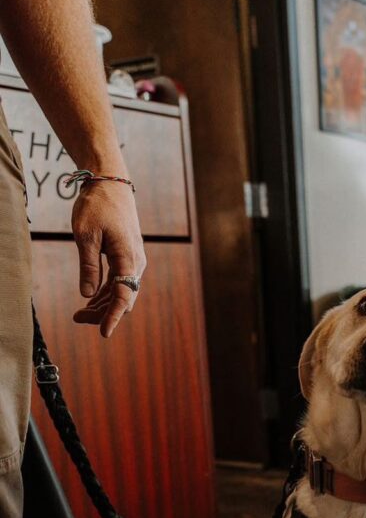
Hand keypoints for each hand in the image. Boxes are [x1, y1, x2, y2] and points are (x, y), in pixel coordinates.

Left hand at [71, 181, 145, 336]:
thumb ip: (88, 266)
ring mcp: (133, 260)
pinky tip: (91, 299)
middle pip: (123, 298)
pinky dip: (105, 292)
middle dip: (103, 313)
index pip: (123, 296)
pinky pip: (119, 281)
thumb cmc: (97, 206)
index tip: (103, 334)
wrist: (111, 183)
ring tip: (79, 314)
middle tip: (76, 318)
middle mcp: (135, 263)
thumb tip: (87, 294)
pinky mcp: (127, 256)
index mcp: (128, 259)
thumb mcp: (86, 236)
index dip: (112, 316)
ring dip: (102, 304)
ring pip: (121, 292)